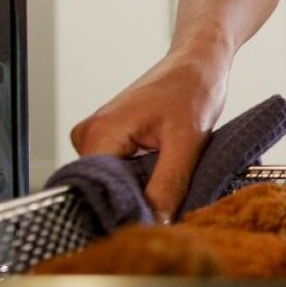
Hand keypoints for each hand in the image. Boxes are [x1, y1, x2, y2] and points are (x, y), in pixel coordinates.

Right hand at [69, 49, 227, 221]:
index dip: (126, 210)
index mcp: (100, 133)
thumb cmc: (193, 90)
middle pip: (104, 189)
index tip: (153, 222)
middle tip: (167, 208)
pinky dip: (140, 178)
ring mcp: (95, 136)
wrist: (197, 64)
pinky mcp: (108, 138)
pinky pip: (118, 170)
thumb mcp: (187, 143)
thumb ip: (168, 185)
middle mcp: (88, 135)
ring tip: (166, 184)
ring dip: (139, 190)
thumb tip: (155, 222)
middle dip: (135, 201)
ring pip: (112, 182)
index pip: (99, 191)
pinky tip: (160, 174)